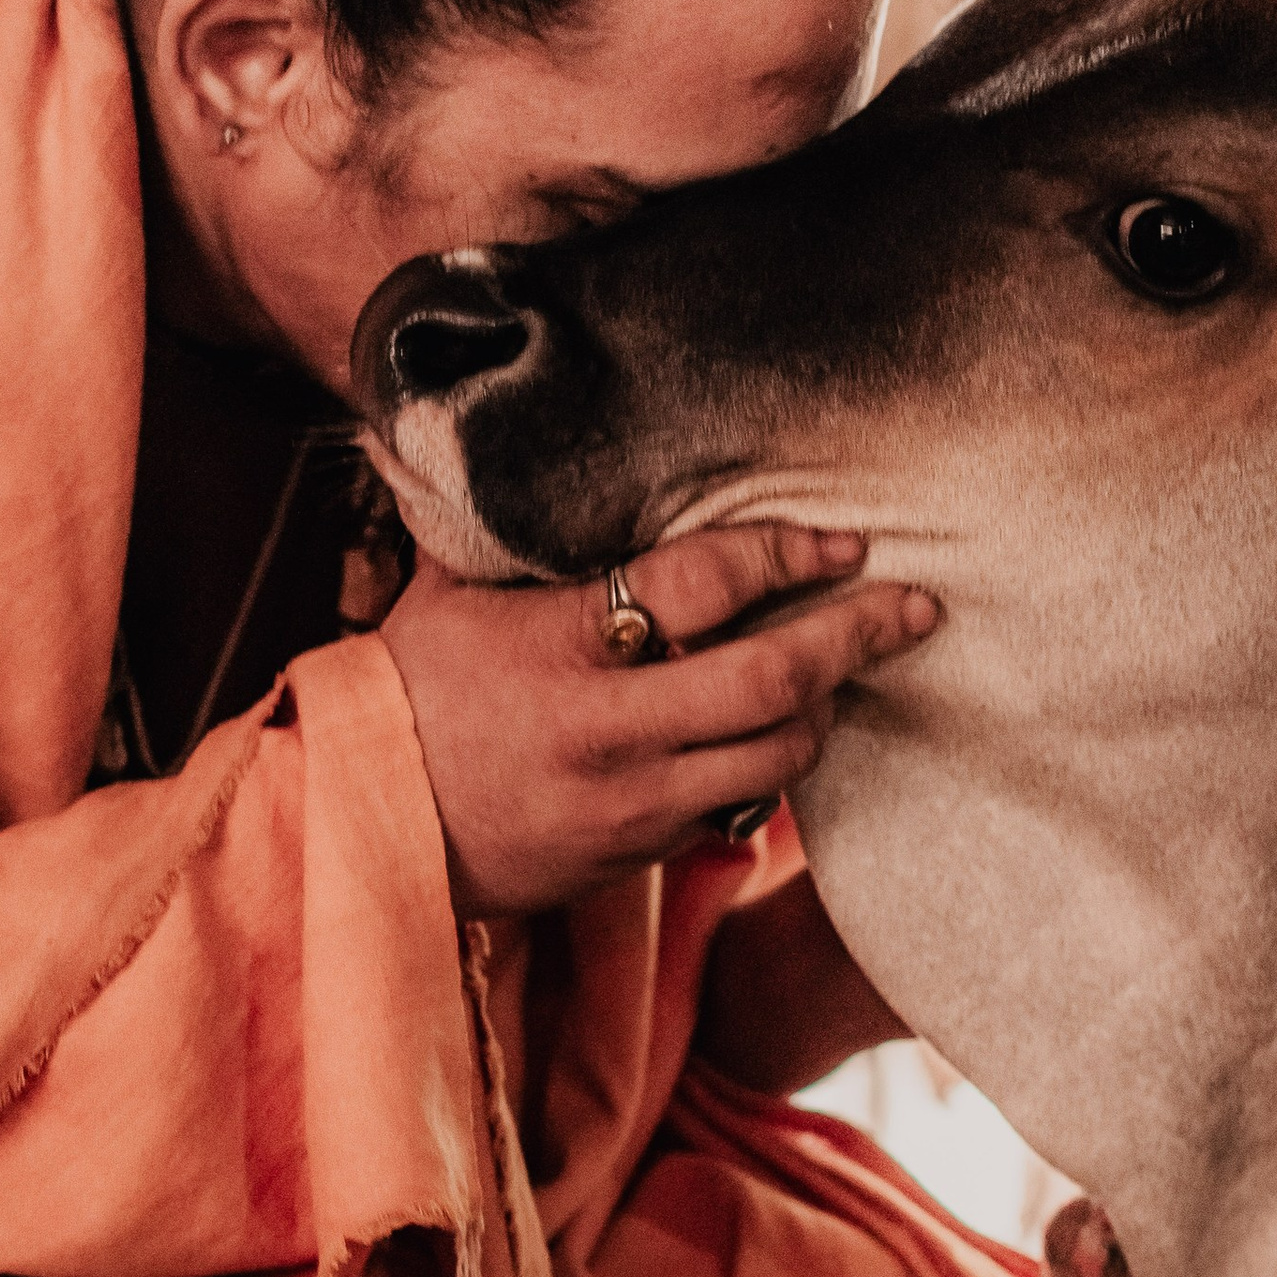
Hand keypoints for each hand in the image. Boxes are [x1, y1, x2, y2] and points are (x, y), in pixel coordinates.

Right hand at [376, 523, 939, 920]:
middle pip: (772, 677)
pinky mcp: (636, 853)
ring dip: (824, 710)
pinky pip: (735, 810)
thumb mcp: (448, 591)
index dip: (786, 553)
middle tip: (916, 607)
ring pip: (775, 757)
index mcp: (558, 640)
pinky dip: (768, 767)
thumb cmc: (404, 690)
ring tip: (847, 674)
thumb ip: (513, 528)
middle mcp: (606, 725)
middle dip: (858, 636)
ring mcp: (629, 799)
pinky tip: (780, 732)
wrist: (360, 830)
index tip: (841, 542)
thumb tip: (525, 423)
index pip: (702, 582)